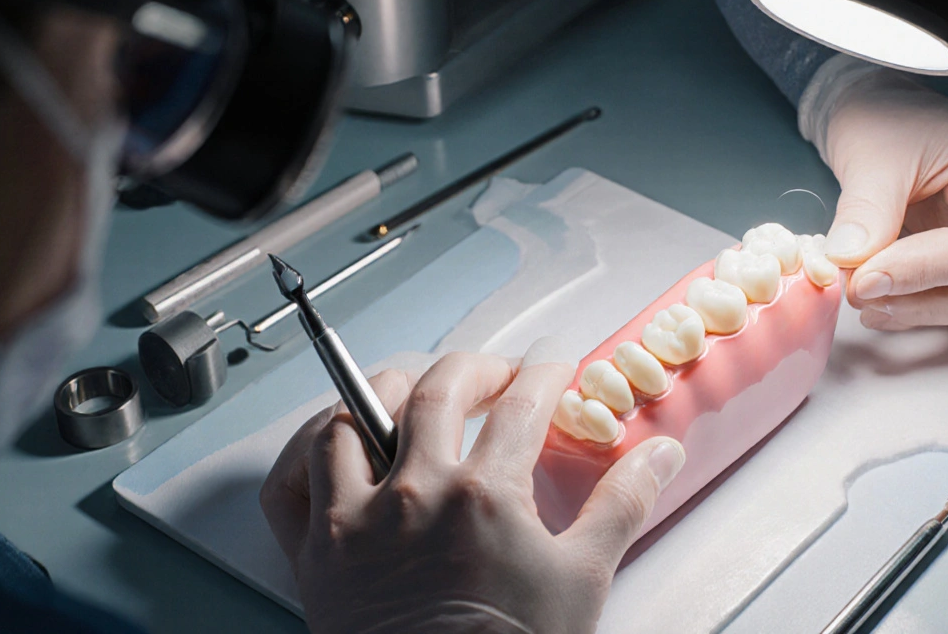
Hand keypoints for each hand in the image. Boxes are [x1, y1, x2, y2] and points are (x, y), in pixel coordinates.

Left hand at [260, 340, 685, 633]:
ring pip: (356, 414)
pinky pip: (289, 476)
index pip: (522, 405)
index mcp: (484, 497)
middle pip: (441, 389)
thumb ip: (621, 504)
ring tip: (416, 386)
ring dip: (390, 386)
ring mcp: (355, 518)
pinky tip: (333, 435)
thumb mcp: (582, 580)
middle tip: (500, 375)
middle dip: (478, 368)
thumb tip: (659, 454)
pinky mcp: (314, 550)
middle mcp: (413, 494)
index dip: (545, 376)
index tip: (554, 371)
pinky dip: (306, 445)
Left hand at [817, 70, 947, 333]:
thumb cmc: (893, 124)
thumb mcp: (872, 158)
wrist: (891, 120)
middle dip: (922, 299)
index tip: (865, 282)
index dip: (925, 273)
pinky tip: (900, 302)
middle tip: (858, 294)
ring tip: (869, 298)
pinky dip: (946, 313)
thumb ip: (866, 214)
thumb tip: (850, 266)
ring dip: (929, 311)